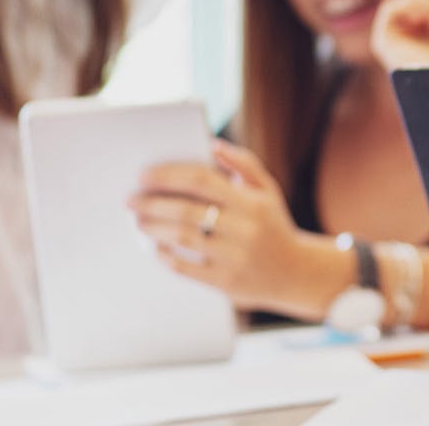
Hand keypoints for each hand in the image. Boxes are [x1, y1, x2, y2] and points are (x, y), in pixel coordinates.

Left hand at [130, 140, 310, 312]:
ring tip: (139, 221)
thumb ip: (244, 164)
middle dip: (152, 203)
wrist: (297, 273)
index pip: (202, 180)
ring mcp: (235, 256)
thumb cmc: (273, 225)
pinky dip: (165, 256)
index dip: (168, 176)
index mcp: (252, 202)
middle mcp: (244, 228)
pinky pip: (186, 267)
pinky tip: (156, 247)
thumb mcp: (268, 191)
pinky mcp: (226, 281)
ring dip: (153, 227)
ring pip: (182, 238)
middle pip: (186, 210)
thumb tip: (214, 145)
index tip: (144, 176)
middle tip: (131, 200)